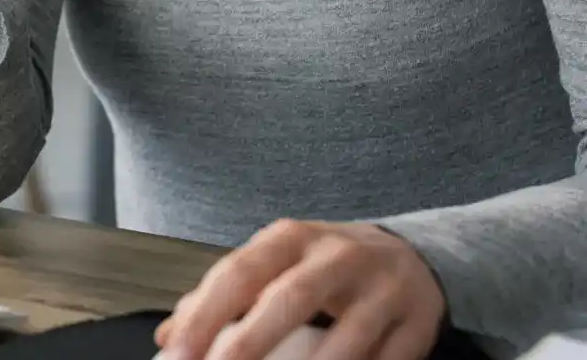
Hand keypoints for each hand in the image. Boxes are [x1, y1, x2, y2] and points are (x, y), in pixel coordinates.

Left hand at [158, 220, 445, 359]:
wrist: (409, 255)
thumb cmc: (323, 265)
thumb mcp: (274, 264)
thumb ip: (225, 295)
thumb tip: (169, 336)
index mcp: (290, 238)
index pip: (239, 273)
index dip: (205, 315)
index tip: (178, 351)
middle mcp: (338, 256)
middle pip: (291, 299)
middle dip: (251, 341)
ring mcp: (384, 289)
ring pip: (348, 336)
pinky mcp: (418, 323)